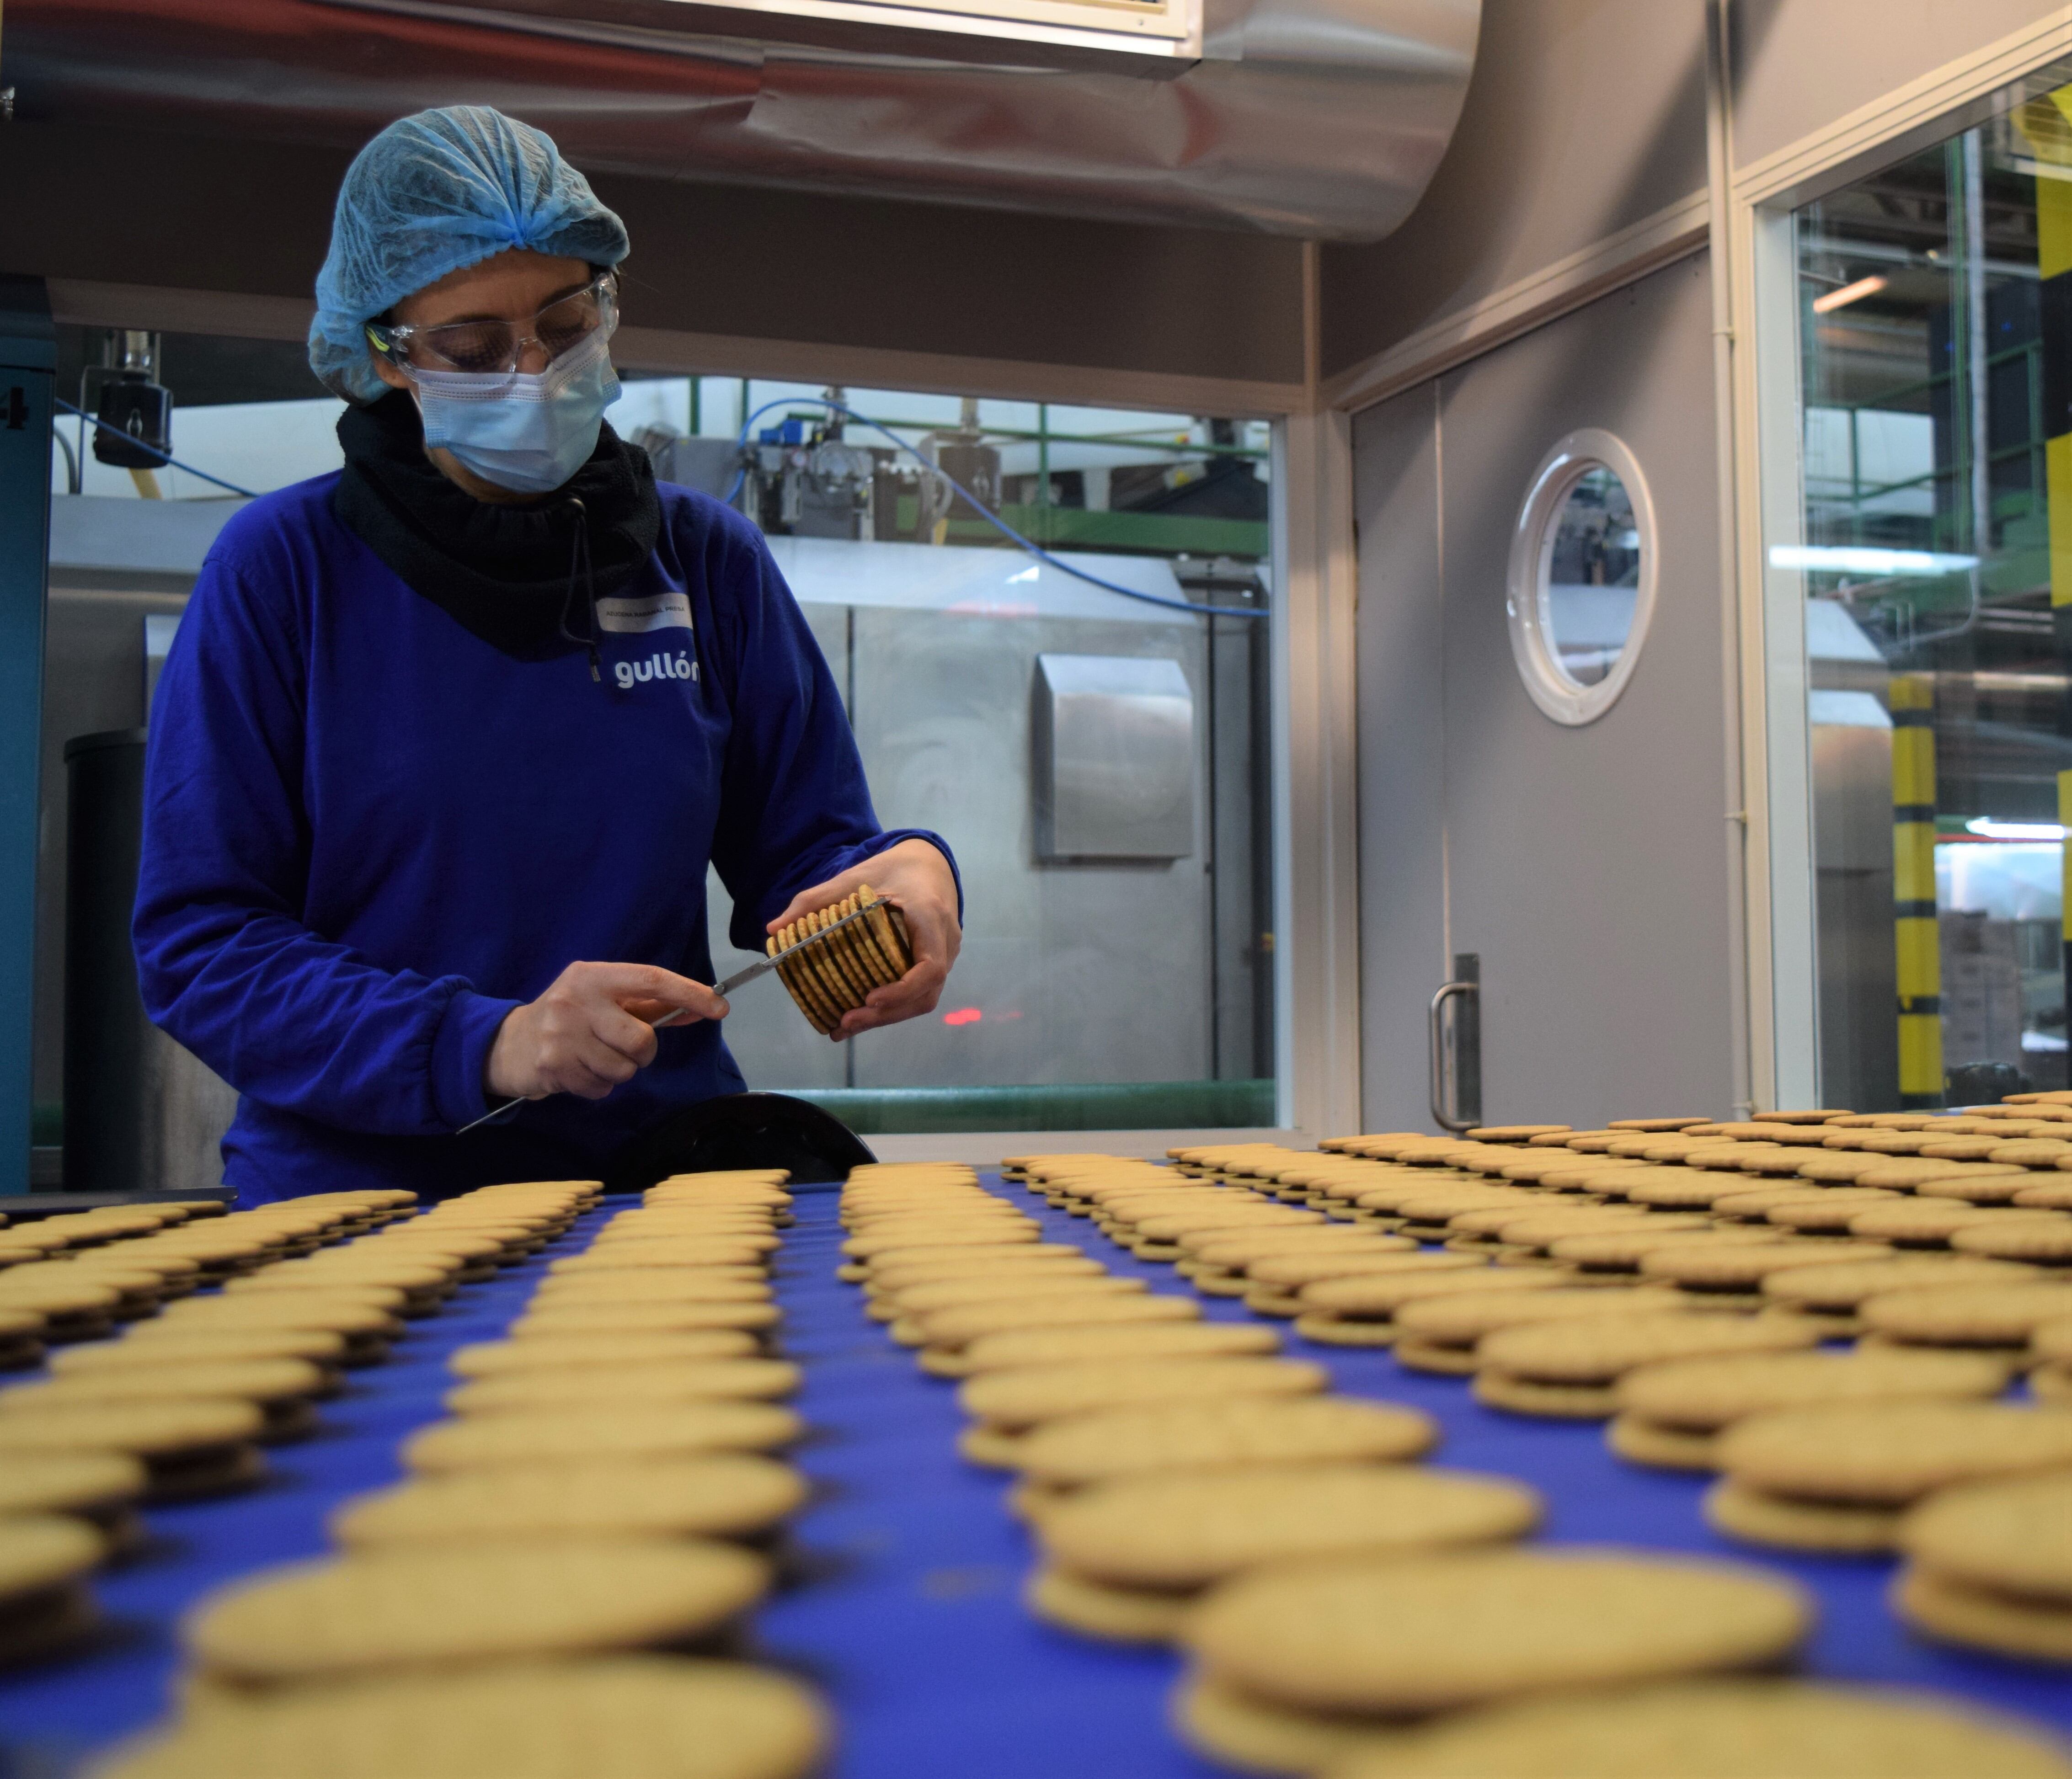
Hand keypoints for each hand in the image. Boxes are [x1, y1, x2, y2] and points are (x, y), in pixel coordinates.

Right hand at [486, 961, 728, 1101]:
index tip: (718, 1007)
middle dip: (643, 1052)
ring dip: (619, 1071)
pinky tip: (580, 1070)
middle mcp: (576, 1000)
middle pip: (641, 1039)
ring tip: (595, 1057)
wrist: (512, 1043)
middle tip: (626, 1048)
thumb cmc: (571, 1017)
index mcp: (594, 976)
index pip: (651, 979)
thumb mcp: (606, 1000)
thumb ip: (652, 1005)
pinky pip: (602, 1088)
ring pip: (624, 1069)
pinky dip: (599, 1085)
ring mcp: (562, 1035)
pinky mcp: (554, 1066)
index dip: (689, 993)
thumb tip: (703, 1007)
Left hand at [771, 838, 960, 1039]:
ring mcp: (945, 955)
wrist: (930, 863)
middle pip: (925, 994)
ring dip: (886, 1017)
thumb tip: (773, 928)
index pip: (930, 967)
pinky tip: (861, 1015)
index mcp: (929, 917)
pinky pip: (919, 993)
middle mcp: (945, 942)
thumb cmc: (893, 867)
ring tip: (845, 1025)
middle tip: (845, 1022)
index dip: (902, 990)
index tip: (870, 999)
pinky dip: (891, 1007)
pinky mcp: (936, 964)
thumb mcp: (855, 877)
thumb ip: (816, 899)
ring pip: (923, 999)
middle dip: (886, 1014)